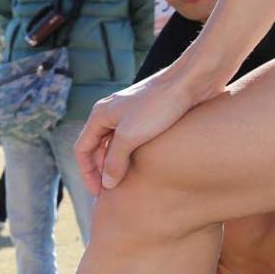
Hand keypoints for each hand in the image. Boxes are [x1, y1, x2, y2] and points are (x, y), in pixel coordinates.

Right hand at [77, 60, 220, 194]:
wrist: (192, 80)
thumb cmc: (159, 105)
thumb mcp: (131, 136)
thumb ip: (115, 162)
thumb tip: (107, 184)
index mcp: (99, 115)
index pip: (82, 149)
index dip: (87, 173)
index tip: (99, 193)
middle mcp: (111, 113)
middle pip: (97, 147)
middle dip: (102, 169)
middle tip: (113, 190)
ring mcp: (129, 113)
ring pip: (115, 143)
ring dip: (117, 162)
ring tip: (128, 181)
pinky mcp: (148, 114)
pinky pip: (132, 138)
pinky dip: (132, 154)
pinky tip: (143, 164)